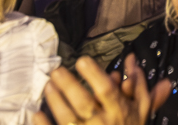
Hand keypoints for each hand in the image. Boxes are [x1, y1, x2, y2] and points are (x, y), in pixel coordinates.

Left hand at [39, 54, 169, 124]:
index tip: (82, 60)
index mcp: (119, 111)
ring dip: (56, 101)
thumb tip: (132, 60)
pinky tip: (37, 114)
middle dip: (69, 85)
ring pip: (67, 118)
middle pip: (83, 102)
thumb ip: (137, 85)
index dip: (94, 74)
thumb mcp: (140, 109)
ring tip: (48, 86)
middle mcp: (103, 122)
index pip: (106, 89)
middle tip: (57, 71)